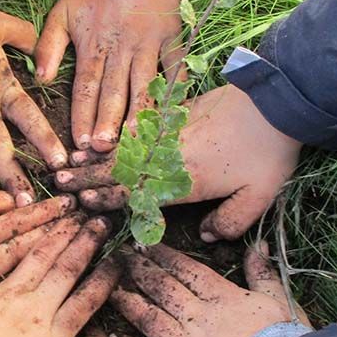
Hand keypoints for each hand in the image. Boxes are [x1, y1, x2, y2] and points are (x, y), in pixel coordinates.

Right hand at [0, 214, 119, 336]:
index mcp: (9, 297)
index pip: (41, 254)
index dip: (60, 232)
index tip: (76, 216)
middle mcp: (37, 314)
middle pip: (69, 270)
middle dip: (88, 243)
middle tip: (104, 224)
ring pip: (87, 303)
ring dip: (104, 280)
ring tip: (118, 263)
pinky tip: (107, 328)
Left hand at [36, 0, 184, 152]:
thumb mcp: (61, 11)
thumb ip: (49, 45)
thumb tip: (41, 79)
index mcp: (93, 46)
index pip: (85, 88)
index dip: (82, 116)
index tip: (80, 142)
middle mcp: (120, 49)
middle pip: (113, 92)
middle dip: (109, 123)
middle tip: (105, 149)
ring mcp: (148, 44)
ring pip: (143, 85)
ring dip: (140, 113)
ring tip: (138, 139)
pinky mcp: (171, 37)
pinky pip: (176, 67)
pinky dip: (176, 89)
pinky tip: (175, 113)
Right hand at [54, 84, 301, 241]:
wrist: (276, 101)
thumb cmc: (268, 153)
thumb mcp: (258, 197)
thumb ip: (229, 222)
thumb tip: (204, 235)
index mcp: (182, 180)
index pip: (135, 193)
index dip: (108, 199)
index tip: (84, 203)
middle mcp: (168, 156)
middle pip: (120, 169)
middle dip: (89, 177)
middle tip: (60, 183)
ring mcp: (169, 134)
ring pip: (124, 148)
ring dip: (96, 156)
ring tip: (71, 161)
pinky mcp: (176, 117)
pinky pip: (138, 131)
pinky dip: (117, 137)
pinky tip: (106, 139)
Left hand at [110, 242, 309, 336]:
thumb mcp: (279, 299)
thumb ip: (262, 271)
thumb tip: (257, 244)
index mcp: (221, 296)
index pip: (184, 269)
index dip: (162, 255)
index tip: (144, 243)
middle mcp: (197, 316)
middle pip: (161, 288)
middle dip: (138, 269)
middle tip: (119, 255)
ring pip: (149, 318)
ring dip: (128, 302)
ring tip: (111, 289)